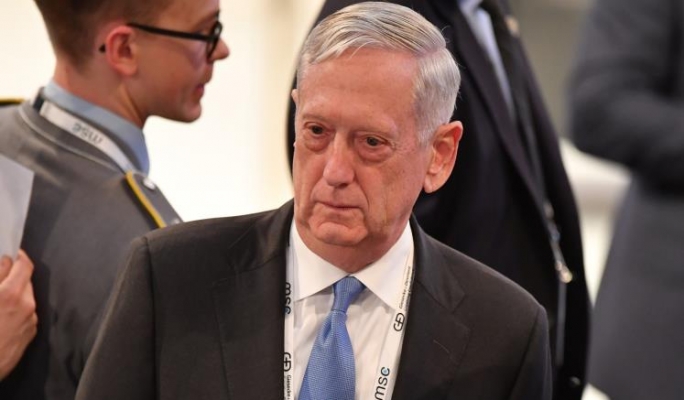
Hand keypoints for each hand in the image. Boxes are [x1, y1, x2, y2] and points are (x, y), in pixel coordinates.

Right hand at [0, 250, 37, 379]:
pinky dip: (17, 309)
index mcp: (10, 294)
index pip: (24, 265)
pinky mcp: (31, 333)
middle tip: (0, 277)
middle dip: (14, 276)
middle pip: (26, 281)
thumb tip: (5, 262)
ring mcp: (30, 320)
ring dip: (15, 293)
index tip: (10, 254)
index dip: (18, 256)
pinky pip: (26, 313)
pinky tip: (2, 316)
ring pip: (26, 297)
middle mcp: (26, 305)